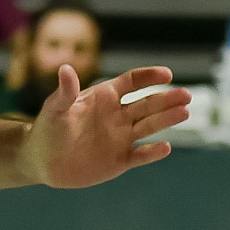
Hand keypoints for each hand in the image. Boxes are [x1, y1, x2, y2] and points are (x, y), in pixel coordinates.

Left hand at [22, 65, 190, 187]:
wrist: (43, 159)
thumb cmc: (48, 128)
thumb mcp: (55, 107)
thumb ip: (65, 91)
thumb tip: (65, 69)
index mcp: (105, 97)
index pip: (133, 82)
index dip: (150, 77)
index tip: (167, 74)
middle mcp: (118, 115)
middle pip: (147, 104)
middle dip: (167, 99)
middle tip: (186, 95)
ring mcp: (121, 138)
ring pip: (149, 126)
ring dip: (167, 120)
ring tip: (185, 112)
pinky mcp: (120, 160)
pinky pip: (140, 155)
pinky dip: (153, 152)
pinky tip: (165, 147)